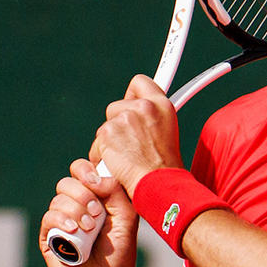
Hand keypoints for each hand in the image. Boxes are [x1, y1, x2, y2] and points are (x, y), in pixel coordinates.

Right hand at [39, 159, 138, 266]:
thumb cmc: (119, 250)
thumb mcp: (126, 217)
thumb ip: (116, 191)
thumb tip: (95, 177)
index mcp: (94, 196)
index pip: (81, 170)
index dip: (85, 170)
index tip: (95, 182)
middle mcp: (75, 205)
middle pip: (67, 182)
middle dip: (83, 194)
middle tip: (97, 213)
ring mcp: (61, 220)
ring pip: (58, 200)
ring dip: (76, 211)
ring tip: (89, 228)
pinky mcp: (48, 237)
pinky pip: (48, 217)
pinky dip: (61, 220)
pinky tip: (73, 230)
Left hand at [91, 74, 185, 192]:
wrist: (158, 184)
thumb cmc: (164, 167)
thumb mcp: (167, 132)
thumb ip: (152, 117)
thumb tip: (138, 110)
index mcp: (162, 104)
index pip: (140, 82)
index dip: (132, 94)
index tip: (130, 101)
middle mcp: (145, 106)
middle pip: (117, 106)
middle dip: (118, 123)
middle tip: (130, 143)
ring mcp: (126, 118)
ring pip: (107, 125)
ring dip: (111, 141)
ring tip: (126, 157)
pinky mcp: (109, 133)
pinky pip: (98, 142)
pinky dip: (103, 155)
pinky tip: (117, 164)